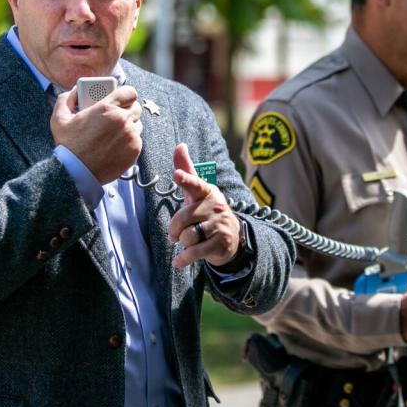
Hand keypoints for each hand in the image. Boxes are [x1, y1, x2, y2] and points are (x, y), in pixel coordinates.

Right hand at [50, 86, 142, 184]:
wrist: (77, 173)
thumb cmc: (68, 146)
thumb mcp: (59, 119)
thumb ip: (66, 100)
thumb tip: (75, 91)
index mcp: (107, 108)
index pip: (129, 92)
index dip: (126, 94)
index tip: (121, 99)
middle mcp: (122, 120)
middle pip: (136, 108)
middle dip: (127, 110)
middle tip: (117, 116)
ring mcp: (131, 136)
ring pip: (137, 125)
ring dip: (130, 126)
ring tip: (116, 132)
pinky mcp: (135, 150)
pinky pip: (137, 141)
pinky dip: (129, 142)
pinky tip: (117, 145)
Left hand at [168, 143, 240, 267]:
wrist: (232, 237)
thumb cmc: (207, 211)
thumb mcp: (198, 192)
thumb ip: (187, 170)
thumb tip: (180, 145)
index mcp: (207, 192)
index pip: (195, 184)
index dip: (185, 179)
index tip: (176, 174)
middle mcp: (214, 207)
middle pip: (183, 218)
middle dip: (174, 229)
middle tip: (175, 233)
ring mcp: (219, 226)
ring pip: (188, 236)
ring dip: (182, 243)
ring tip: (187, 241)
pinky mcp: (220, 244)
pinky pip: (194, 252)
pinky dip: (183, 259)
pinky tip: (178, 262)